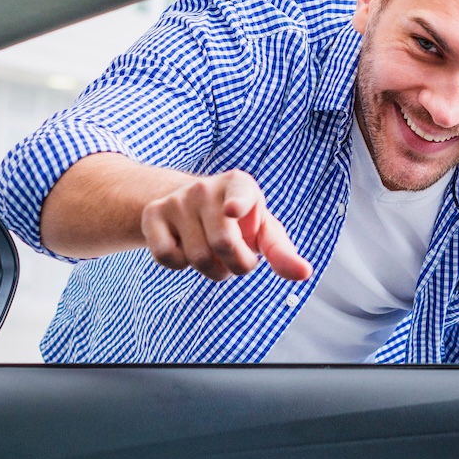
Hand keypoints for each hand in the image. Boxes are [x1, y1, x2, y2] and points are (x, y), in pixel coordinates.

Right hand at [140, 170, 311, 281]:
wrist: (192, 205)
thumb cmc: (240, 223)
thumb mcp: (263, 231)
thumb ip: (282, 252)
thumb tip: (305, 273)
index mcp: (240, 185)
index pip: (240, 194)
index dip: (238, 203)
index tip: (233, 211)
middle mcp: (205, 187)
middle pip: (223, 245)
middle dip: (236, 266)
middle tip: (237, 258)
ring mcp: (176, 199)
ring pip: (196, 258)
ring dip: (212, 270)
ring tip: (214, 254)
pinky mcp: (153, 214)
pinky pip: (167, 257)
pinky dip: (180, 266)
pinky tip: (186, 249)